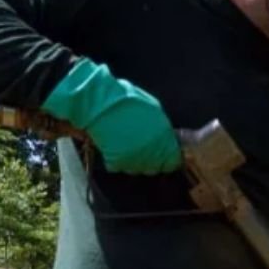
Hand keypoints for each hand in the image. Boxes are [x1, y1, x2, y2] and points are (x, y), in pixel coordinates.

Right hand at [41, 57, 180, 174]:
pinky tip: (110, 146)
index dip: (166, 159)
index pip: (172, 161)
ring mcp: (135, 159)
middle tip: (137, 148)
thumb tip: (164, 136)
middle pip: (155, 168)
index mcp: (163, 136)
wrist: (96, 101)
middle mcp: (153, 151)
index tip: (159, 155)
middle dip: (148, 161)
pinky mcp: (118, 163)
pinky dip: (114, 160)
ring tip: (121, 144)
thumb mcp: (150, 106)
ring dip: (131, 161)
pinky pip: (119, 167)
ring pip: (137, 170)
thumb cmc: (122, 98)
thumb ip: (160, 125)